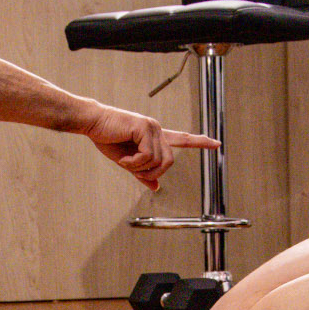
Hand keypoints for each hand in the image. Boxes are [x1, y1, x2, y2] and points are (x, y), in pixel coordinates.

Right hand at [83, 103, 218, 189]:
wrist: (92, 123)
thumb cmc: (107, 138)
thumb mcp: (127, 162)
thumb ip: (142, 172)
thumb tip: (156, 185)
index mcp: (154, 137)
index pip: (182, 139)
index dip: (200, 142)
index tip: (216, 143)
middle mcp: (157, 130)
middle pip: (169, 160)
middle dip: (153, 172)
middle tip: (135, 172)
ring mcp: (152, 127)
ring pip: (158, 160)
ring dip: (140, 168)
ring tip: (125, 162)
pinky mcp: (144, 127)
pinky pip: (148, 155)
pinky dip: (135, 163)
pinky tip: (124, 158)